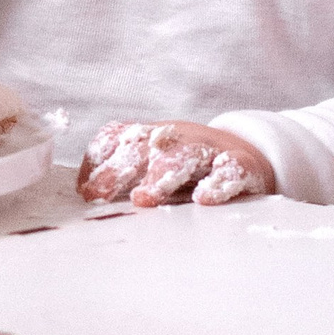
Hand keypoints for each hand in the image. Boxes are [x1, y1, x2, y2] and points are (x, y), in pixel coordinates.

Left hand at [79, 120, 274, 208]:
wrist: (247, 154)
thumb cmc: (189, 165)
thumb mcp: (154, 162)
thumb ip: (124, 174)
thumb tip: (85, 194)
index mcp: (151, 135)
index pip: (117, 138)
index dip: (97, 160)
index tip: (85, 191)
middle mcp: (176, 138)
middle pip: (143, 147)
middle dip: (118, 169)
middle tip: (99, 195)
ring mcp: (209, 150)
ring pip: (183, 157)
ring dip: (161, 176)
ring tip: (143, 198)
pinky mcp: (241, 165)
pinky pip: (229, 170)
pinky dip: (217, 183)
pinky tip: (204, 199)